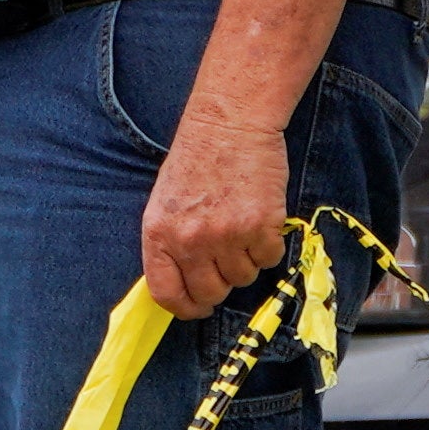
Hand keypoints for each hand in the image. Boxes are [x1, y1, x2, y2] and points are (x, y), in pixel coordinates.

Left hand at [140, 110, 287, 319]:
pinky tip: (260, 219)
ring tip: (241, 226)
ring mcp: (226, 236)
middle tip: (226, 261)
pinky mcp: (260, 227)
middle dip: (220, 284)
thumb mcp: (165, 202)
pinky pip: (269, 259)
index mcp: (159, 234)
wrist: (230, 122)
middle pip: (210, 293)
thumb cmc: (197, 157)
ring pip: (243, 278)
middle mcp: (190, 240)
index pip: (167, 293)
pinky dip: (268, 246)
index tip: (197, 306)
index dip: (185, 307)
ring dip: (246, 260)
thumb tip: (183, 283)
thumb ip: (170, 243)